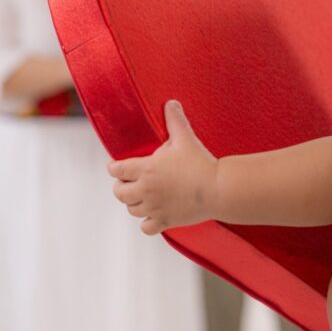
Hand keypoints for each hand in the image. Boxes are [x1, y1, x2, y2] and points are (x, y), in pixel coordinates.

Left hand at [108, 100, 218, 234]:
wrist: (218, 188)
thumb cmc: (200, 162)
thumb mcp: (185, 137)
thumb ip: (175, 119)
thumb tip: (170, 103)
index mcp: (146, 169)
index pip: (117, 170)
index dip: (113, 167)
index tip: (114, 165)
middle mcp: (145, 190)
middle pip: (119, 192)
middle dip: (120, 186)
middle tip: (126, 182)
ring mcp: (154, 207)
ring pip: (131, 209)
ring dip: (132, 203)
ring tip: (140, 196)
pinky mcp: (165, 221)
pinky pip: (146, 227)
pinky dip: (146, 222)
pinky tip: (153, 213)